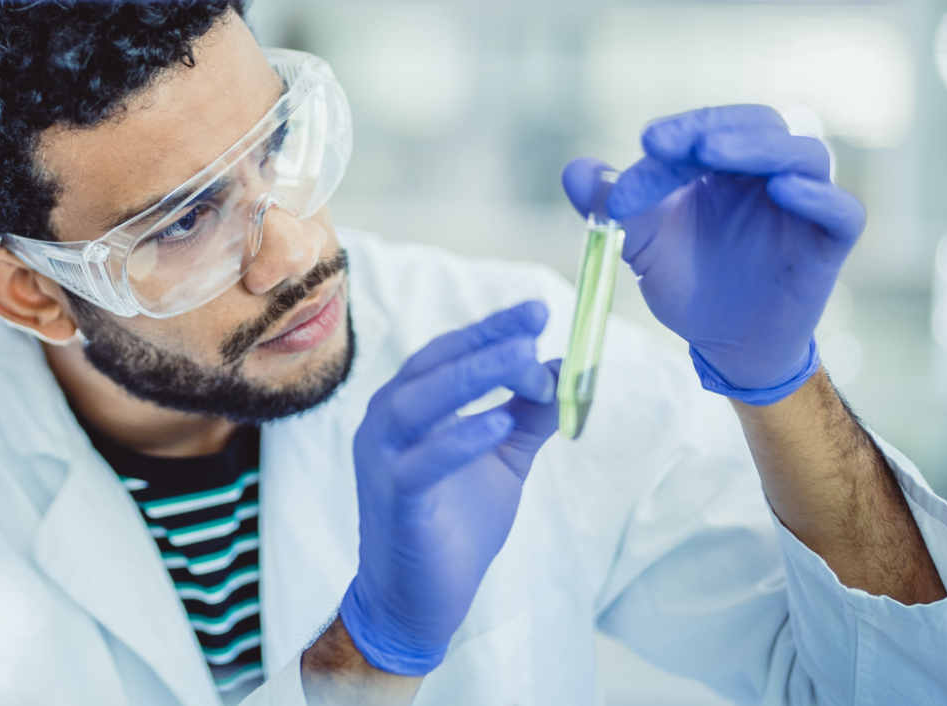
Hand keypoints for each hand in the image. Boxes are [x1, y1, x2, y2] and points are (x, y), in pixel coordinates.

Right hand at [340, 302, 559, 675]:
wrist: (415, 600)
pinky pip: (422, 461)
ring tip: (523, 359)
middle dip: (485, 341)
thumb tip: (563, 370)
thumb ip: (526, 416)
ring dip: (472, 376)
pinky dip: (459, 439)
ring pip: (419, 402)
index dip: (490, 330)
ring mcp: (383, 459)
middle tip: (534, 324)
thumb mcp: (502, 461)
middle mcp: (385, 423)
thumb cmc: (453, 526)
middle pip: (433, 366)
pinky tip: (499, 423)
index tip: (537, 312)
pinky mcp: (394, 498)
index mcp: (407, 407)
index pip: (448, 352)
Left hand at [561, 105, 865, 401]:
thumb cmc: (689, 281)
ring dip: (760, 148)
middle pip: (760, 126)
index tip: (646, 144)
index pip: (709, 130)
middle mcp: (770, 175)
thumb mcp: (640, 240)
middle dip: (714, 129)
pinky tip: (782, 189)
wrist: (722, 345)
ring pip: (803, 156)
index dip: (680, 133)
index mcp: (727, 165)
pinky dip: (817, 195)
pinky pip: (841, 210)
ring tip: (716, 152)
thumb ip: (611, 203)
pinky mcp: (829, 244)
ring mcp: (804, 207)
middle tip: (671, 143)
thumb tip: (572, 170)